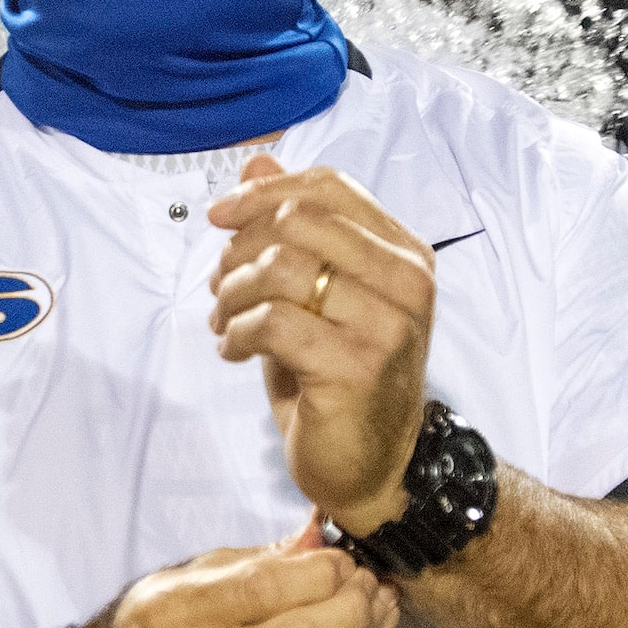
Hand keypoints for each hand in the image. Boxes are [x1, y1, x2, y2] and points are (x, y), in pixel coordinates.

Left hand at [207, 160, 436, 534]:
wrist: (374, 465)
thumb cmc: (339, 375)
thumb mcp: (316, 294)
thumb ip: (294, 228)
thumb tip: (257, 162)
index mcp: (404, 253)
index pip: (331, 189)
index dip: (264, 194)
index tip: (219, 216)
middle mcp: (408, 282)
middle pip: (299, 222)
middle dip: (240, 250)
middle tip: (220, 288)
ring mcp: (388, 324)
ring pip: (280, 269)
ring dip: (231, 294)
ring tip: (223, 322)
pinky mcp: (358, 366)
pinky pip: (273, 321)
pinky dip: (236, 333)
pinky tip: (235, 350)